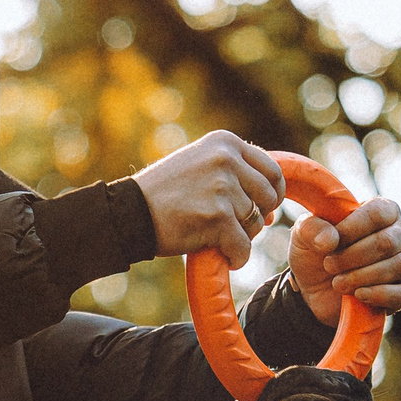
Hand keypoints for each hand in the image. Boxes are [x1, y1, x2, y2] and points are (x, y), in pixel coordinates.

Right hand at [133, 130, 285, 269]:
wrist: (128, 212)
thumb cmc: (163, 194)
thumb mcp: (199, 166)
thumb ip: (235, 177)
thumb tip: (273, 210)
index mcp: (225, 142)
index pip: (271, 170)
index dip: (272, 194)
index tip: (263, 209)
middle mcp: (226, 159)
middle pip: (268, 197)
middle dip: (258, 217)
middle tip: (237, 228)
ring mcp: (222, 188)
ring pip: (256, 223)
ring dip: (241, 237)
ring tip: (218, 239)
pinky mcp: (216, 217)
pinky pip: (243, 246)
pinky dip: (237, 257)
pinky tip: (225, 258)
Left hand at [289, 196, 400, 323]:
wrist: (315, 291)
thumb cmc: (316, 253)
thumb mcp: (303, 235)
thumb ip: (311, 228)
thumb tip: (330, 240)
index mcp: (382, 211)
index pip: (378, 213)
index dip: (352, 229)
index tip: (330, 244)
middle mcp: (399, 234)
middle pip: (387, 242)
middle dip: (353, 257)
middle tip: (329, 265)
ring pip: (398, 266)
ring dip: (362, 276)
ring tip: (338, 283)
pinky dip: (381, 295)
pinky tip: (359, 295)